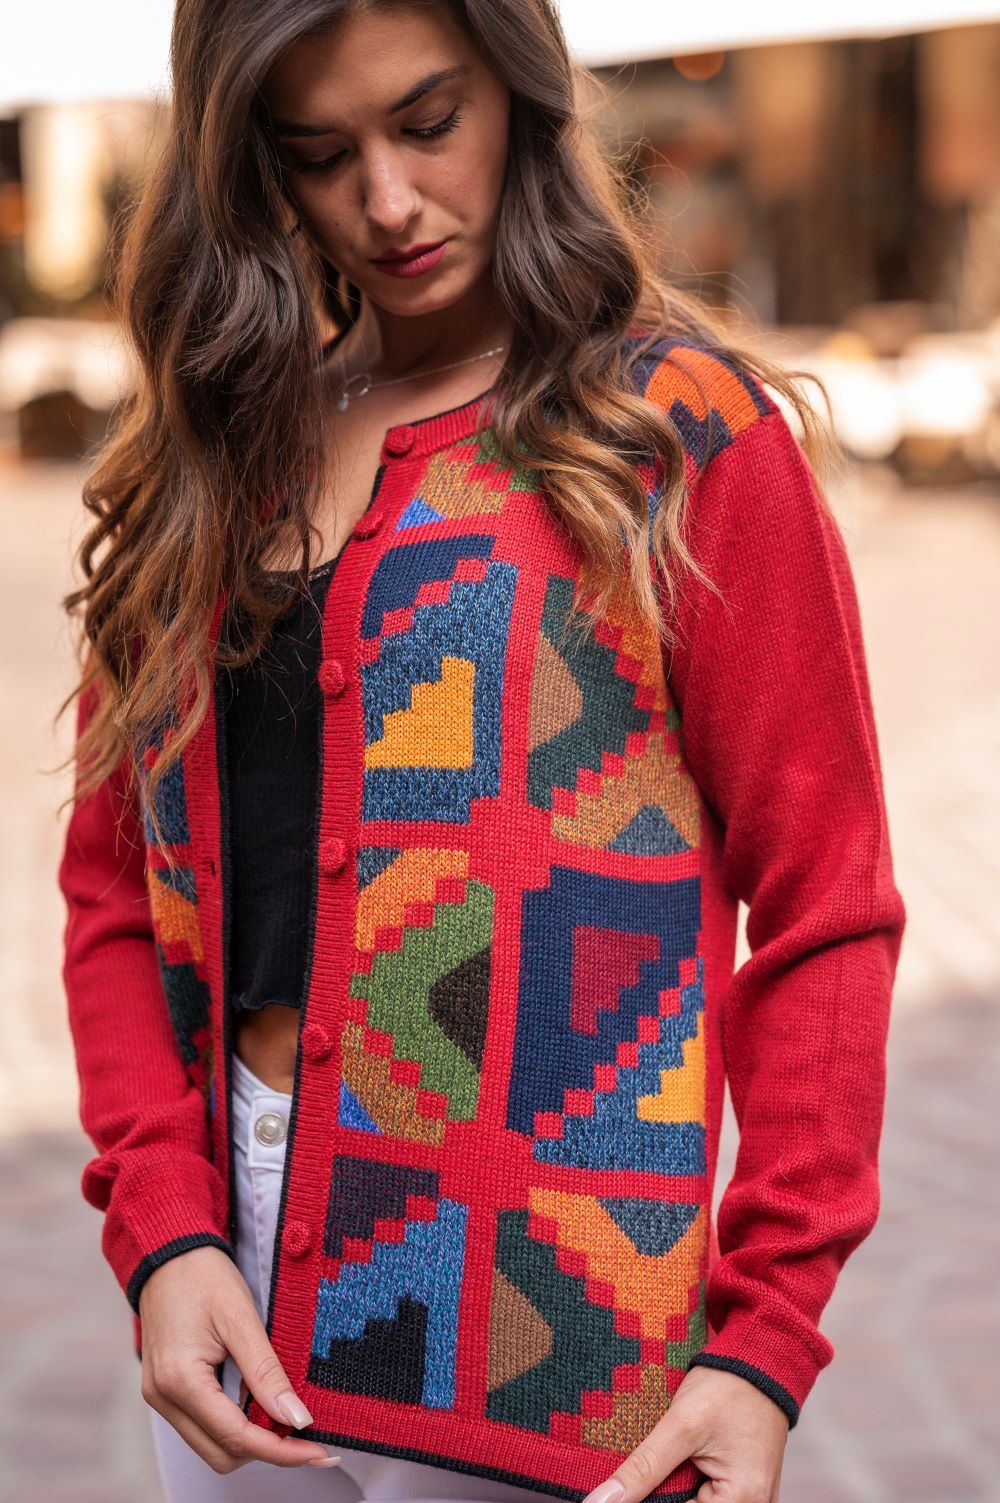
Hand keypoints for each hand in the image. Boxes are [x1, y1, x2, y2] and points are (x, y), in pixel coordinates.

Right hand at [138, 1244, 340, 1473]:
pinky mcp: (165, 1391)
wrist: (167, 1253)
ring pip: (211, 1446)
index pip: (237, 1437)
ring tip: (286, 1416)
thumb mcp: (241, 1318)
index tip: (320, 1452)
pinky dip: (234, 1424)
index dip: (282, 1451)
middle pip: (222, 1454)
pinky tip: (260, 1404)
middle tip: (308, 1432)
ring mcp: (160, 1397)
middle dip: (267, 1450)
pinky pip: (202, 1426)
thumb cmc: (203, 1276)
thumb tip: (297, 1419)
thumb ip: (267, 1372)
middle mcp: (163, 1398)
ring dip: (251, 1439)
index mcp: (179, 1380)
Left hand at [581, 1366, 788, 1502]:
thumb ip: (643, 1468)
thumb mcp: (680, 1425)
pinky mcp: (747, 1484)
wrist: (760, 1359)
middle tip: (650, 1464)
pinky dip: (690, 1483)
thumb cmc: (727, 1387)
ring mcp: (754, 1496)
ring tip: (670, 1456)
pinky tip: (678, 1462)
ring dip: (675, 1489)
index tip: (626, 1488)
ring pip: (700, 1501)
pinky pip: (712, 1494)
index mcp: (745, 1499)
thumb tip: (601, 1501)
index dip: (650, 1500)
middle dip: (664, 1493)